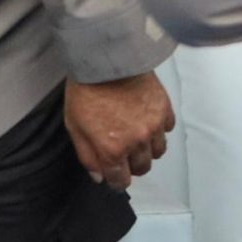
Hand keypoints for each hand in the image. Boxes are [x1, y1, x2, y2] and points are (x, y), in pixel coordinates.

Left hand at [62, 71, 174, 189]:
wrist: (105, 59)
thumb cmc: (85, 91)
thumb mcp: (74, 126)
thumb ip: (87, 155)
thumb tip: (99, 177)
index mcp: (113, 149)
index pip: (121, 180)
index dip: (117, 181)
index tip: (115, 178)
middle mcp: (137, 142)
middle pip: (142, 168)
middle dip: (132, 166)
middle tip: (124, 155)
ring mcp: (154, 126)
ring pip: (158, 152)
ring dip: (147, 150)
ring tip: (137, 138)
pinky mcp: (165, 110)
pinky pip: (167, 130)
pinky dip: (158, 130)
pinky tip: (147, 121)